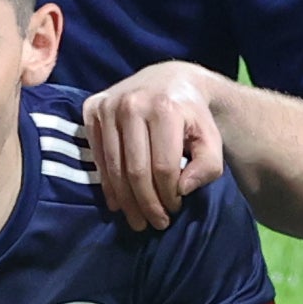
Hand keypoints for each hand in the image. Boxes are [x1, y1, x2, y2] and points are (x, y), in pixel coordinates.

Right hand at [79, 62, 228, 230]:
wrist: (170, 79)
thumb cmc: (192, 116)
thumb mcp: (211, 139)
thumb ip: (207, 166)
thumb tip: (182, 189)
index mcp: (164, 108)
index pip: (163, 167)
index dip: (169, 195)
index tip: (174, 209)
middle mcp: (131, 103)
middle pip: (136, 170)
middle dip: (146, 203)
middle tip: (155, 224)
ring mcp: (108, 105)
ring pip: (114, 167)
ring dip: (126, 200)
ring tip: (137, 219)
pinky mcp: (92, 108)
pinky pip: (97, 156)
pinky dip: (107, 183)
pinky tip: (118, 202)